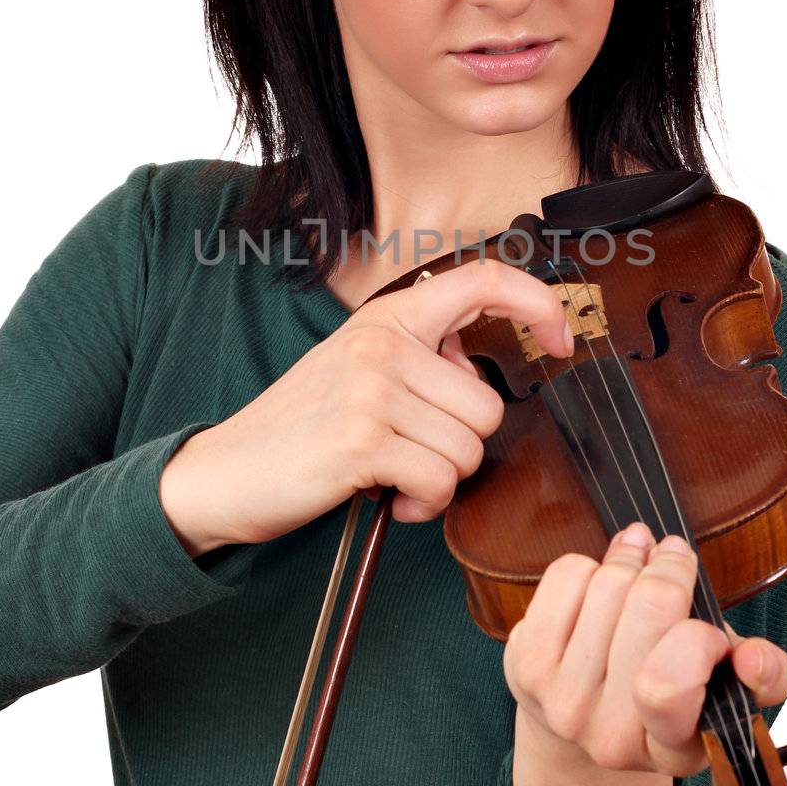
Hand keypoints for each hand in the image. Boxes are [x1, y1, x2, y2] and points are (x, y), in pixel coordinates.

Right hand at [159, 257, 573, 553]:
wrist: (226, 473)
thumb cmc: (300, 428)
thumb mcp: (359, 368)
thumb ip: (419, 356)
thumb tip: (477, 368)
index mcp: (388, 316)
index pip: (483, 280)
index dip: (538, 305)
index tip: (561, 341)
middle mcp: (383, 343)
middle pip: (487, 405)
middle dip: (462, 447)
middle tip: (413, 455)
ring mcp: (373, 389)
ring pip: (469, 449)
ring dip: (441, 481)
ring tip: (395, 478)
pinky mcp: (363, 441)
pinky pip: (441, 482)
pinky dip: (424, 505)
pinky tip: (390, 499)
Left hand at [503, 520, 786, 780]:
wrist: (588, 715)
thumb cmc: (668, 688)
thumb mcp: (725, 691)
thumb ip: (764, 675)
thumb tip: (750, 658)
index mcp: (671, 749)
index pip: (668, 686)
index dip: (697, 640)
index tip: (708, 628)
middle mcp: (609, 737)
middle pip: (645, 609)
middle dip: (669, 570)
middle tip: (674, 558)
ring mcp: (560, 702)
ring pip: (608, 583)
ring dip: (630, 560)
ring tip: (639, 562)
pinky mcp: (524, 664)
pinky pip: (568, 575)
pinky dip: (590, 564)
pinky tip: (599, 584)